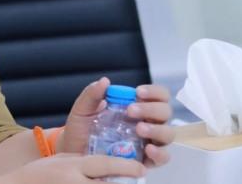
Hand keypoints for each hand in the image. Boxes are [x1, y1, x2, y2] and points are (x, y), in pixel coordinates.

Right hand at [0, 153, 144, 183]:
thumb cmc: (37, 174)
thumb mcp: (60, 160)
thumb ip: (82, 161)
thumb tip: (106, 165)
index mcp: (73, 167)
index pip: (106, 165)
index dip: (127, 167)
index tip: (140, 169)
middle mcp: (75, 182)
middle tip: (135, 181)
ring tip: (120, 183)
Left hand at [58, 77, 174, 166]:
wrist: (73, 153)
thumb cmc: (82, 130)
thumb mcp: (82, 110)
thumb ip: (92, 95)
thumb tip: (104, 81)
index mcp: (137, 107)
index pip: (157, 96)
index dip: (154, 92)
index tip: (138, 92)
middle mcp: (147, 123)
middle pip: (165, 112)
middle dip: (151, 109)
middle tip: (131, 110)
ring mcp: (149, 142)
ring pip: (168, 134)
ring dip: (156, 129)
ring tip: (139, 129)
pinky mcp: (146, 160)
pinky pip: (163, 157)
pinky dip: (159, 153)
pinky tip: (148, 149)